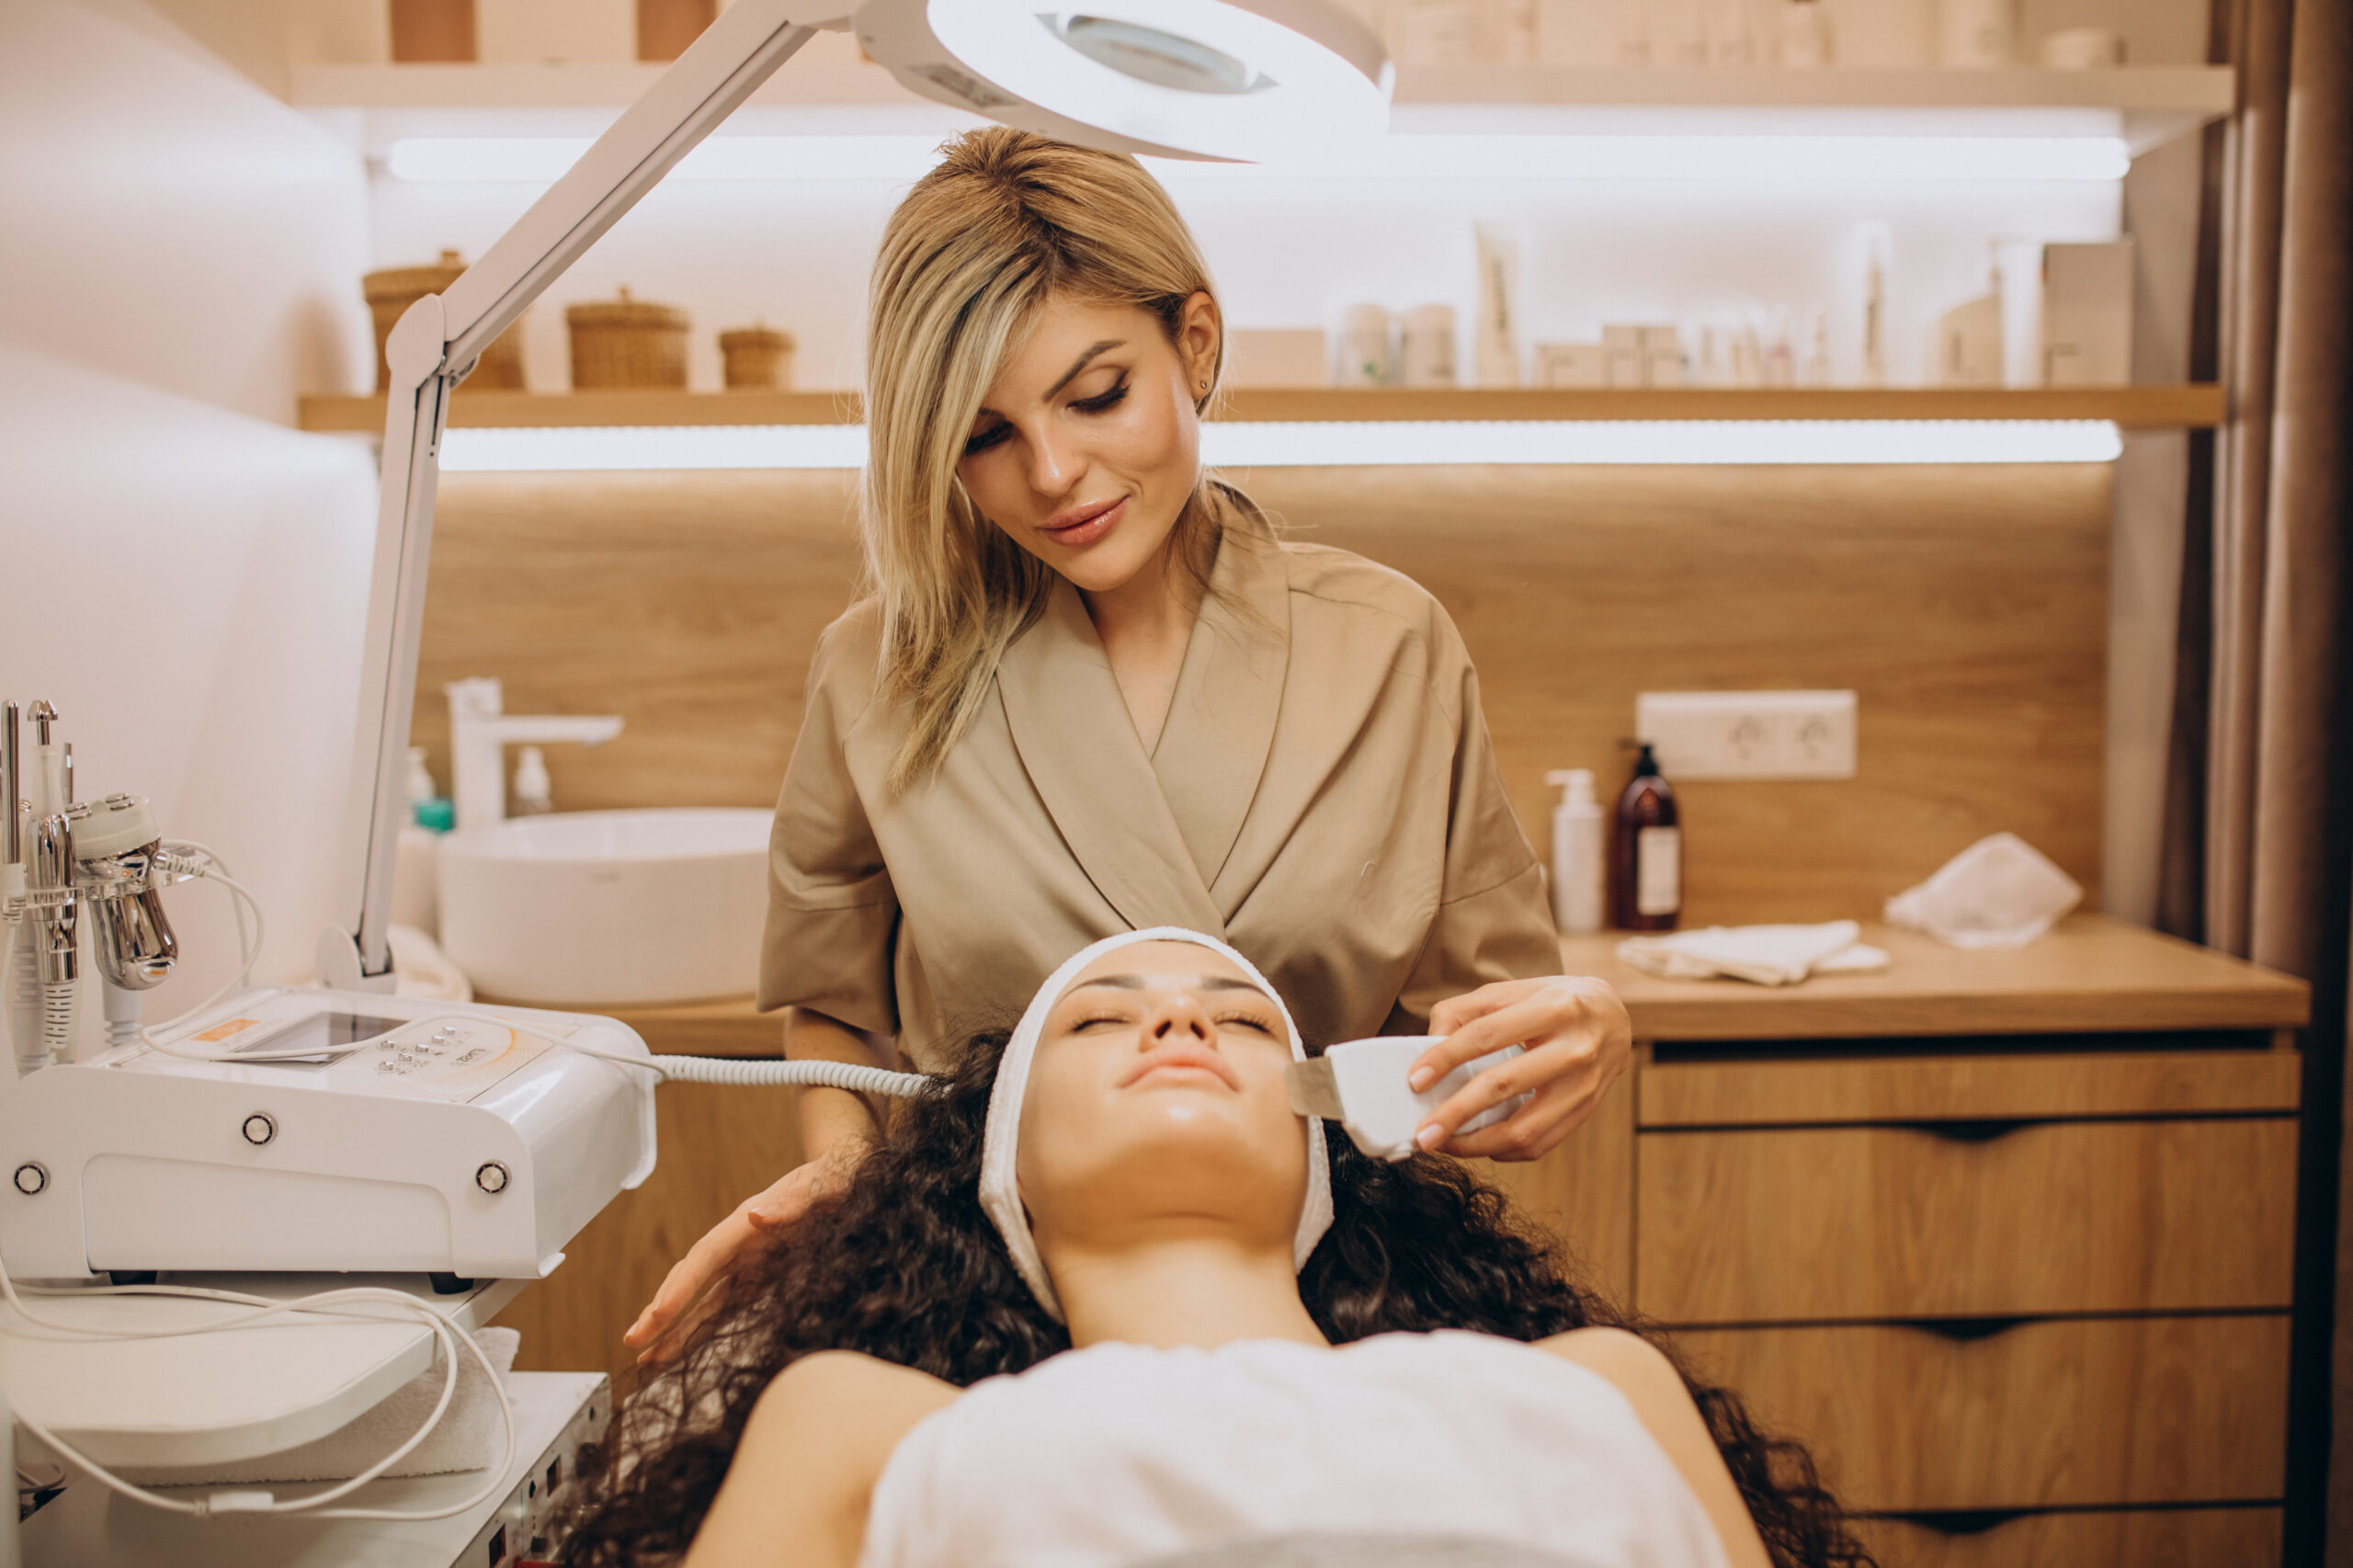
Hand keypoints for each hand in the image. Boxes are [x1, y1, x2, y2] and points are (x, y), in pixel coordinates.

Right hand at [623, 1147, 861, 1364]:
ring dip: (673, 1328)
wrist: (845, 1176)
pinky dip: (699, 1330)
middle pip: (692, 1278)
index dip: (683, 1284)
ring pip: (700, 1299)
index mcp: (748, 1223)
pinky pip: (722, 1309)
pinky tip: (679, 1353)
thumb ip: (795, 1200)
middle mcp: (738, 1245)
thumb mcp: (823, 1184)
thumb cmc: (835, 1178)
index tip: (660, 1312)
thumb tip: (756, 1215)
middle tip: (634, 1340)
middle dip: (663, 1310)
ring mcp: (744, 1264)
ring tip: (646, 1359)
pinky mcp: (757, 1280)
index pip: (707, 1255)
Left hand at [1407, 976, 1631, 1161]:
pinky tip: (1480, 1144)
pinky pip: (1540, 1144)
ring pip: (1524, 1129)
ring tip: (1444, 1144)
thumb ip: (1466, 1011)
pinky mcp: (1586, 1111)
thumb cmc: (1554, 1002)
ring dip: (1476, 1145)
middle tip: (1423, 1133)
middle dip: (1456, 1113)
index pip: (1487, 1035)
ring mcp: (1584, 1085)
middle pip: (1504, 1085)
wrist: (1614, 1017)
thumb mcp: (1513, 990)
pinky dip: (1504, 1151)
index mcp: (1554, 1007)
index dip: (1446, 1058)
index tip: (1415, 1079)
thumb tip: (1429, 1046)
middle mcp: (1575, 1047)